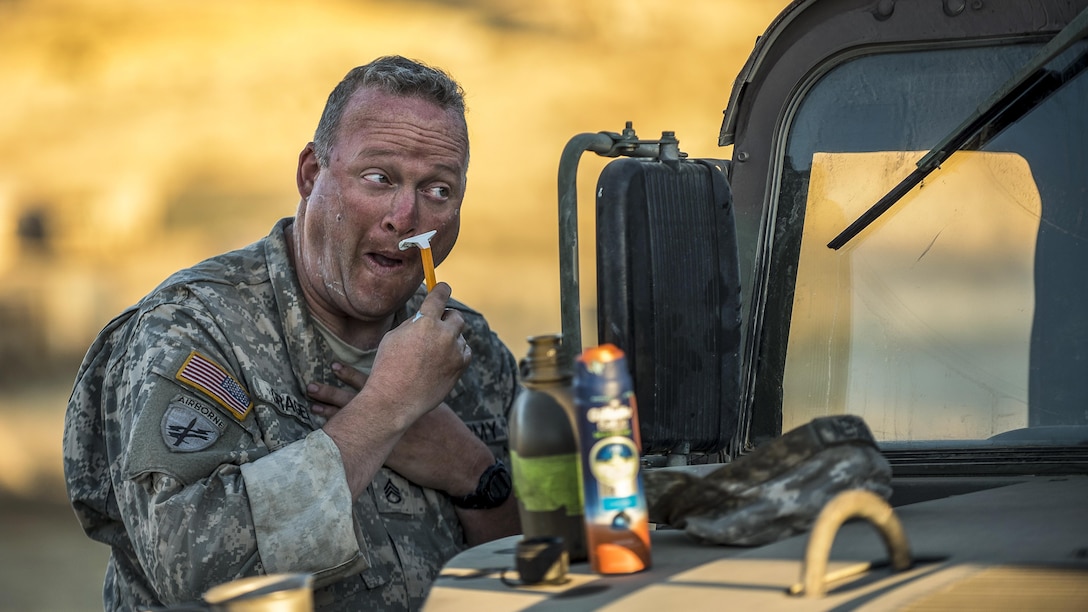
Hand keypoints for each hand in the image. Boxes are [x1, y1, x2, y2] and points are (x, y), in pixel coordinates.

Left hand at [310, 363, 491, 495]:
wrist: (457, 459)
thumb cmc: (448, 430)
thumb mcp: (435, 402)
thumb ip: (420, 388)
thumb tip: (409, 375)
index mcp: (403, 399)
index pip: (372, 383)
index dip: (350, 375)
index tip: (333, 365)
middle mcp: (392, 415)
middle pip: (356, 402)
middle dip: (332, 394)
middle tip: (310, 386)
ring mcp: (389, 435)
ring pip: (355, 423)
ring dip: (332, 415)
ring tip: (312, 407)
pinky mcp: (388, 455)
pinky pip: (360, 445)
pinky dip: (343, 440)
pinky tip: (326, 440)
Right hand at [361, 282, 472, 422]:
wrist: (394, 400)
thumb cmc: (387, 367)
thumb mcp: (393, 337)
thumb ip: (413, 323)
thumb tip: (426, 316)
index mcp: (425, 322)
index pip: (439, 296)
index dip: (441, 290)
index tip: (443, 287)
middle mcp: (444, 334)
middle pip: (455, 316)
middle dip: (447, 318)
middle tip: (439, 324)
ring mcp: (454, 352)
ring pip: (460, 336)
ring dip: (450, 338)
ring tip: (433, 352)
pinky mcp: (460, 367)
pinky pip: (464, 353)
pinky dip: (456, 353)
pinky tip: (442, 360)